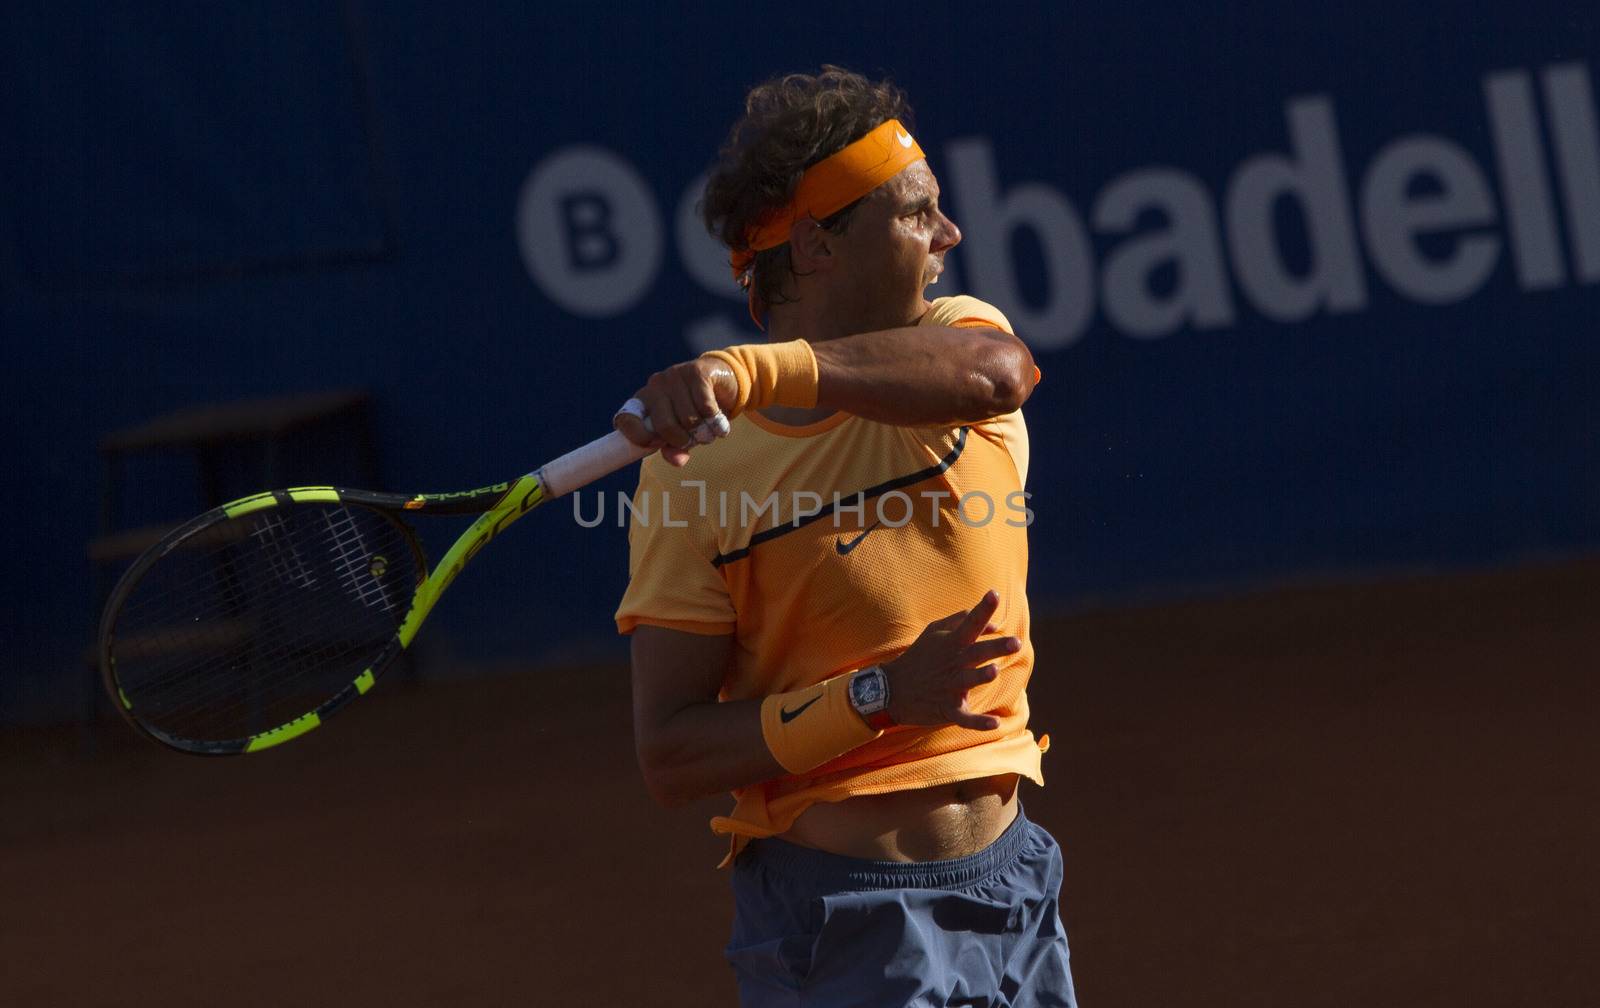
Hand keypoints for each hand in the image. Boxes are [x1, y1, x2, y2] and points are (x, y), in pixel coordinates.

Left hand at [614, 357, 739, 465]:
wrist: (723, 382)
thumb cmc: (696, 412)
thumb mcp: (683, 433)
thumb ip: (675, 449)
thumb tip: (675, 461)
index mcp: (643, 401)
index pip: (626, 420)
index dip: (640, 437)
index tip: (658, 445)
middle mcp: (655, 386)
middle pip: (664, 425)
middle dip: (683, 440)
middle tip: (694, 440)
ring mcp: (674, 376)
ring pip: (688, 418)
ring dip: (704, 432)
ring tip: (709, 429)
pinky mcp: (696, 372)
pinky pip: (705, 407)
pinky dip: (716, 421)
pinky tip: (720, 423)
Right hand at [881, 589, 1017, 730]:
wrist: (892, 690)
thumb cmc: (919, 657)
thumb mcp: (934, 633)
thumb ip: (962, 623)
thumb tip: (994, 625)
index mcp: (951, 643)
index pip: (970, 623)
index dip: (983, 609)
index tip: (994, 594)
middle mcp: (952, 663)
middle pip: (976, 653)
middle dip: (995, 648)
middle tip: (1016, 642)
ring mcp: (949, 686)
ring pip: (968, 681)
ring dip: (980, 677)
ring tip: (994, 672)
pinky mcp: (947, 709)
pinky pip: (964, 717)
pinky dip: (978, 722)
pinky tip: (995, 724)